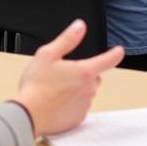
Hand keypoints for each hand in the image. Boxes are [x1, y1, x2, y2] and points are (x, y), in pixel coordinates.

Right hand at [15, 19, 123, 136]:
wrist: (27, 115)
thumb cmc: (36, 86)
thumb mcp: (47, 54)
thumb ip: (67, 39)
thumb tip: (79, 27)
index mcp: (84, 71)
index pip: (107, 60)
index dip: (114, 54)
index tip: (119, 51)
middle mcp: (89, 89)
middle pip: (94, 77)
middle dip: (83, 74)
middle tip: (63, 75)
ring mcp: (84, 105)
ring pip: (86, 93)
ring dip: (77, 90)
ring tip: (56, 90)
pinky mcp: (78, 118)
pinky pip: (79, 107)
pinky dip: (71, 104)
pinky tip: (56, 102)